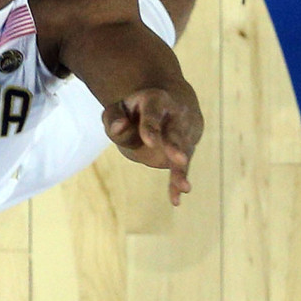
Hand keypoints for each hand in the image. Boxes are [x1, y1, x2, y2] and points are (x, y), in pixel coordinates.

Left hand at [103, 85, 202, 204]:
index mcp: (156, 100)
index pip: (153, 114)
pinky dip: (177, 184)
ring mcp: (184, 135)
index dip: (151, 127)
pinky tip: (175, 200)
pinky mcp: (186, 151)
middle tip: (179, 159)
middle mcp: (176, 116)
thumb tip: (120, 126)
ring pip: (183, 154)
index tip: (149, 141)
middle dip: (176, 146)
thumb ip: (114, 118)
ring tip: (183, 187)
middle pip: (175, 133)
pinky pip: (181, 169)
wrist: (168, 105)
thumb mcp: (120, 108)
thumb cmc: (136, 110)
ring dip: (181, 171)